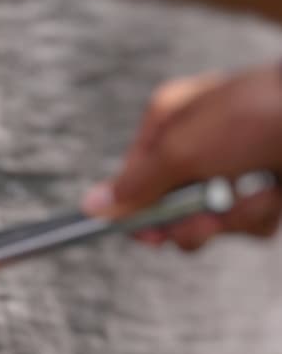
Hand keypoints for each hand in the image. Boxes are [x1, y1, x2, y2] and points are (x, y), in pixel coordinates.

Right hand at [83, 65, 281, 251]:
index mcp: (171, 124)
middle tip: (206, 215)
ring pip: (213, 221)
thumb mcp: (181, 150)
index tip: (146, 235)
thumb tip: (91, 208)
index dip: (138, 212)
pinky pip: (249, 222)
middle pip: (170, 210)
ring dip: (233, 216)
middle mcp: (200, 147)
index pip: (134, 180)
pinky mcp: (268, 189)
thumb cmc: (255, 117)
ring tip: (257, 189)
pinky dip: (261, 213)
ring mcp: (236, 169)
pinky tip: (276, 190)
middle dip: (190, 220)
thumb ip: (136, 184)